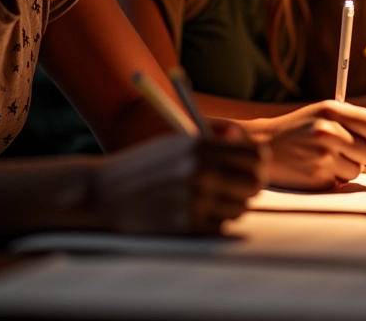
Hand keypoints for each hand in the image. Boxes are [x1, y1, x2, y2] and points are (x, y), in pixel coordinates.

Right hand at [92, 122, 265, 233]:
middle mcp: (201, 171)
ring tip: (215, 199)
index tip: (254, 167)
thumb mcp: (179, 142)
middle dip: (251, 186)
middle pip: (254, 183)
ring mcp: (194, 199)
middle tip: (240, 187)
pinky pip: (220, 225)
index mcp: (201, 146)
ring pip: (241, 207)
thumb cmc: (146, 164)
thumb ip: (216, 143)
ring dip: (234, 205)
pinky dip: (216, 220)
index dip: (259, 163)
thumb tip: (253, 148)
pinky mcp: (185, 224)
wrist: (105, 192)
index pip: (256, 155)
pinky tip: (200, 212)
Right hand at [245, 101, 365, 190]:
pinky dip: (334, 178)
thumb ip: (350, 119)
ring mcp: (322, 156)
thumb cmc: (299, 128)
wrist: (265, 144)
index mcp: (332, 110)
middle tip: (350, 151)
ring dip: (347, 167)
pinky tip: (317, 167)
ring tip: (328, 157)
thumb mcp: (321, 112)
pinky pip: (341, 183)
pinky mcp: (316, 178)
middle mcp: (328, 131)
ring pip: (357, 170)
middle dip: (364, 155)